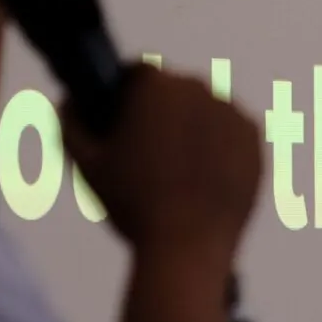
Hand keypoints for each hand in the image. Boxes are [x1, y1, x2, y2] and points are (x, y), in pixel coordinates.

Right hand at [66, 67, 262, 261]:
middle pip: (172, 92)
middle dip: (159, 114)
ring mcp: (230, 112)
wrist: (186, 248)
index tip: (121, 125)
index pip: (136, 73)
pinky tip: (201, 178)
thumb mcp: (88, 166)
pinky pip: (229, 133)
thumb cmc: (131, 205)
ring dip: (190, 129)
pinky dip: (218, 148)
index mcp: (155, 85)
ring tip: (176, 173)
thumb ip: (71, 125)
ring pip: (203, 111)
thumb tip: (68, 101)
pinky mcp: (253, 138)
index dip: (125, 97)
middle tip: (147, 157)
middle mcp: (197, 87)